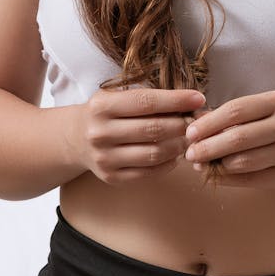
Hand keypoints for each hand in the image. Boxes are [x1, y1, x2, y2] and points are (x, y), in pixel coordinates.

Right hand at [68, 87, 205, 183]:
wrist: (75, 138)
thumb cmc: (107, 113)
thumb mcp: (118, 97)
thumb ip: (149, 100)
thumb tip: (192, 102)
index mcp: (102, 106)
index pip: (146, 102)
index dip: (176, 100)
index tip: (198, 99)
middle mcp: (100, 133)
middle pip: (153, 129)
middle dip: (182, 124)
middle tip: (198, 122)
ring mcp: (104, 158)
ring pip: (153, 153)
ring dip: (178, 146)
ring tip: (189, 138)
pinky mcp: (111, 177)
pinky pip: (148, 172)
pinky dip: (168, 163)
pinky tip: (175, 154)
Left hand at [184, 90, 274, 190]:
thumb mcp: (267, 111)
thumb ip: (236, 115)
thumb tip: (196, 121)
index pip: (236, 110)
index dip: (209, 122)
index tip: (190, 132)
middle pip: (238, 137)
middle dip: (208, 146)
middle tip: (190, 153)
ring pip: (242, 161)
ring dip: (216, 164)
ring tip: (200, 164)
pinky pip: (250, 179)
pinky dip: (228, 178)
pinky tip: (216, 174)